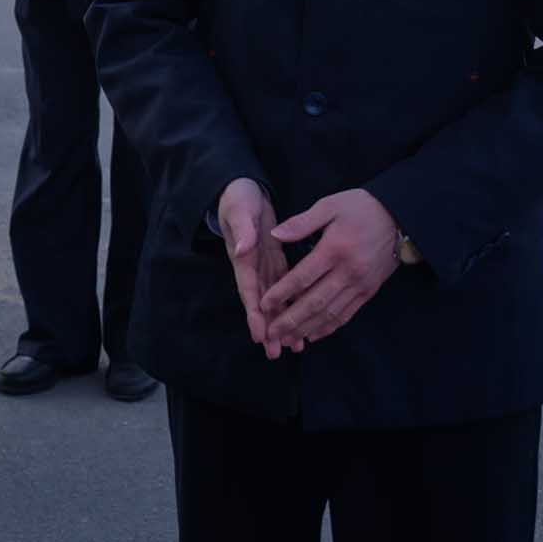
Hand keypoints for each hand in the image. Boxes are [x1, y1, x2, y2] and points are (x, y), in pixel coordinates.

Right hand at [216, 178, 286, 356]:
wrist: (242, 188)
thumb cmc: (239, 198)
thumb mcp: (240, 210)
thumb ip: (242, 229)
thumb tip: (242, 250)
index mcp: (243, 258)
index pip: (249, 290)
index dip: (254, 314)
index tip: (260, 334)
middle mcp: (252, 267)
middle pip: (261, 304)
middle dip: (269, 328)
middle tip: (277, 353)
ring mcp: (263, 266)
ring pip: (274, 300)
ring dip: (282, 322)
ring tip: (295, 346)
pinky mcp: (274, 261)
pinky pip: (284, 288)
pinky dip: (292, 304)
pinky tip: (303, 318)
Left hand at [258, 188, 403, 350]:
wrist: (400, 216)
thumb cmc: (360, 207)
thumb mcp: (330, 205)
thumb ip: (302, 222)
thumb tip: (275, 234)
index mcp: (334, 249)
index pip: (303, 277)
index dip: (281, 293)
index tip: (263, 305)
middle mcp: (348, 272)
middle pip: (315, 302)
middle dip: (291, 320)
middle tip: (271, 334)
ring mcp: (360, 284)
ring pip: (330, 313)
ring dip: (307, 329)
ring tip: (287, 340)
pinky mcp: (369, 291)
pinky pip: (347, 314)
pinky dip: (329, 327)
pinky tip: (313, 335)